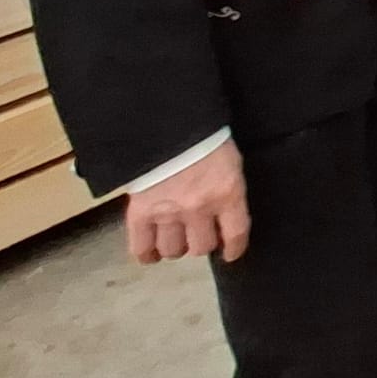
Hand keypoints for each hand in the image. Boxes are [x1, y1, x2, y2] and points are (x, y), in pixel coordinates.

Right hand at [125, 139, 249, 265]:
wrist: (167, 122)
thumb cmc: (203, 136)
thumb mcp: (229, 161)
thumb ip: (228, 190)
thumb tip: (226, 216)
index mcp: (227, 193)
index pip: (236, 235)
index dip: (234, 248)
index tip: (231, 252)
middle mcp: (199, 209)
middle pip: (201, 247)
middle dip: (201, 242)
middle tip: (197, 232)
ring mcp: (168, 213)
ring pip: (174, 251)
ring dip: (176, 246)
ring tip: (175, 235)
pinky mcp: (140, 213)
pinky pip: (142, 249)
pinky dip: (147, 255)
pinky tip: (152, 252)